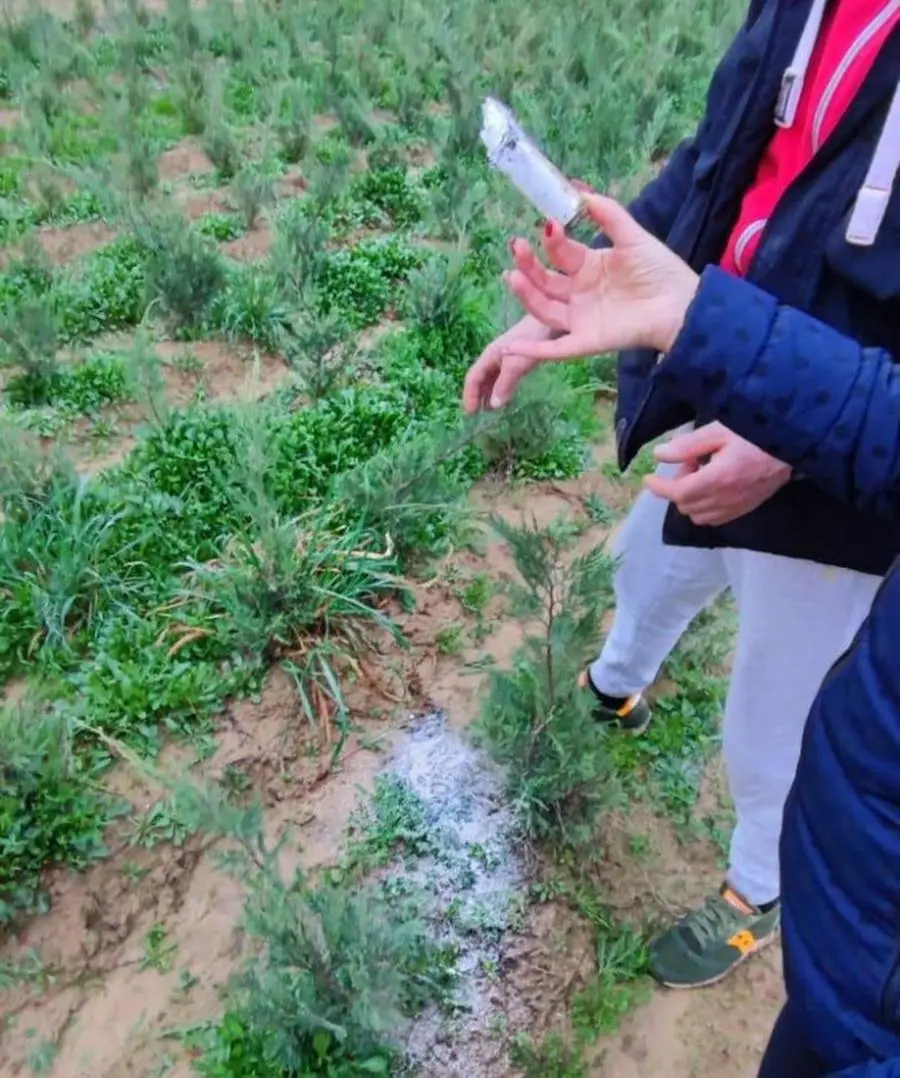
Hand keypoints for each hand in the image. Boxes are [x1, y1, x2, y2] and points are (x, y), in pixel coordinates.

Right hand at [462, 312, 550, 414]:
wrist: (552, 320)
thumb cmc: (532, 339)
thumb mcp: (516, 364)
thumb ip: (504, 384)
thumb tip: (493, 405)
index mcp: (489, 356)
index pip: (473, 378)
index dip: (469, 395)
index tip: (470, 414)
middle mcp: (495, 356)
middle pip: (480, 378)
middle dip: (477, 396)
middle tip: (477, 415)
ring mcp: (506, 356)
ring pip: (492, 378)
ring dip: (488, 393)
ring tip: (489, 410)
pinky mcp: (519, 357)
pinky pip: (504, 376)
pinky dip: (501, 388)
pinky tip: (506, 395)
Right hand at [472, 195, 698, 408]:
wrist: (682, 304)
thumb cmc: (660, 271)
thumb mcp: (633, 237)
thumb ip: (608, 214)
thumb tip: (581, 191)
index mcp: (588, 267)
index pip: (560, 253)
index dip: (552, 239)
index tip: (548, 224)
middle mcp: (579, 293)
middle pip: (545, 281)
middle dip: (529, 265)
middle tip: (516, 246)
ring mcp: (581, 318)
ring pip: (544, 309)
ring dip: (527, 295)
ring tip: (513, 276)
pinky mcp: (587, 341)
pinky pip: (556, 349)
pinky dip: (533, 352)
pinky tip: (513, 348)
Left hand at [645, 422, 791, 525]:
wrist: (794, 444)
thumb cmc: (755, 432)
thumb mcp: (718, 431)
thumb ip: (687, 445)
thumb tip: (659, 455)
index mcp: (717, 478)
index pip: (678, 493)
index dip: (659, 487)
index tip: (649, 478)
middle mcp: (726, 498)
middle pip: (686, 506)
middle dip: (677, 487)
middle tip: (689, 463)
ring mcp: (738, 506)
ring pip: (700, 516)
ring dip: (691, 499)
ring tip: (701, 474)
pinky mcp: (748, 508)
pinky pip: (717, 518)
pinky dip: (705, 508)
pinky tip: (713, 487)